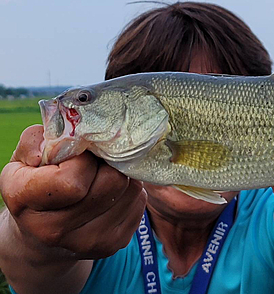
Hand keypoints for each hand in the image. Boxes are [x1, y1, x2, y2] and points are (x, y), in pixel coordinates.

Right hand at [0, 125, 146, 259]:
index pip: (72, 180)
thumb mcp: (24, 157)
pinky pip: (138, 202)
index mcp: (24, 200)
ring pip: (130, 190)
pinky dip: (130, 191)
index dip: (83, 160)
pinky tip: (112, 190)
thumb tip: (66, 138)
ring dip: (122, 175)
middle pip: (111, 183)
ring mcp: (86, 242)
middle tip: (98, 160)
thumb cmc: (35, 182)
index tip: (80, 155)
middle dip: (109, 163)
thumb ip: (38, 140)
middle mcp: (53, 230)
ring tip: (104, 173)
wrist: (41, 234)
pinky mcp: (112, 245)